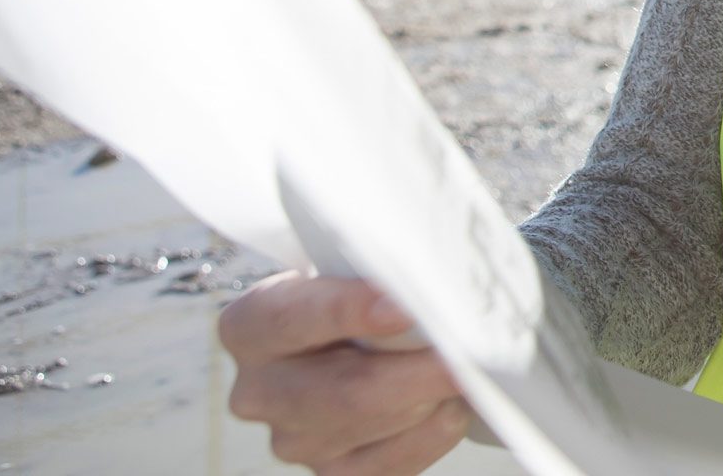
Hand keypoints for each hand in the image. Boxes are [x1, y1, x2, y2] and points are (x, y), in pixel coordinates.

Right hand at [219, 273, 470, 474]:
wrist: (359, 335)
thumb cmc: (362, 291)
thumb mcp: (354, 267)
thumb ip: (377, 274)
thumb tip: (427, 291)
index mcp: (251, 326)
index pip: (293, 318)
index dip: (348, 311)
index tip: (401, 308)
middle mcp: (259, 391)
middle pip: (344, 389)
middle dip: (416, 370)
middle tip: (470, 350)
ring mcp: (294, 440)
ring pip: (374, 424)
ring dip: (431, 396)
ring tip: (471, 366)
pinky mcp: (335, 472)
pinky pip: (393, 462)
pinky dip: (434, 429)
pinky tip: (455, 403)